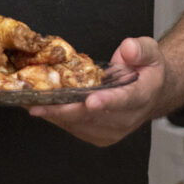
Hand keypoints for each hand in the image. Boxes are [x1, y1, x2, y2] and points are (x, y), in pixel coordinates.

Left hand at [28, 37, 166, 146]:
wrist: (151, 93)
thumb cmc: (147, 70)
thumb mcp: (149, 51)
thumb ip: (140, 49)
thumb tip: (128, 49)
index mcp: (141, 95)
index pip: (124, 100)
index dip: (107, 102)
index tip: (91, 101)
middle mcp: (127, 118)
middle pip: (94, 116)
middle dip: (66, 109)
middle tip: (41, 103)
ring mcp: (112, 130)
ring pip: (81, 124)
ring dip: (56, 115)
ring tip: (33, 103)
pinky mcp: (99, 135)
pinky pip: (75, 128)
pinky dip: (57, 118)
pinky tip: (41, 107)